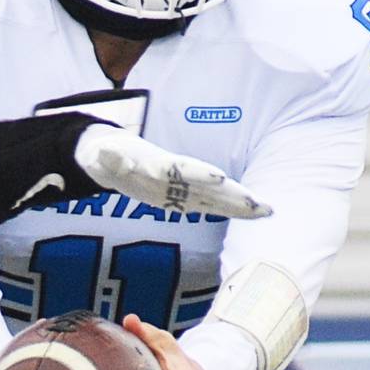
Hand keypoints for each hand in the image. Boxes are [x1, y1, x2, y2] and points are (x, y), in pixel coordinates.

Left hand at [73, 125, 270, 219]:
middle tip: (260, 202)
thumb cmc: (106, 155)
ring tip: (268, 210)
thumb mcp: (102, 157)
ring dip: (241, 203)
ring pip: (217, 196)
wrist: (115, 155)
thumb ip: (108, 157)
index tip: (220, 177)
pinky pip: (212, 206)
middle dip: (234, 193)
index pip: (182, 168)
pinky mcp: (185, 198)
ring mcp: (184, 187)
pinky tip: (256, 216)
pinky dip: (233, 211)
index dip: (199, 173)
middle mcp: (177, 176)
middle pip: (210, 184)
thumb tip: (107, 152)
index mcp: (158, 164)